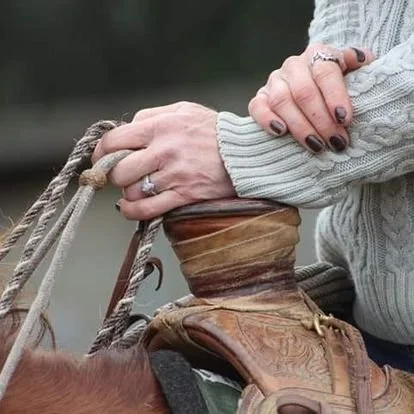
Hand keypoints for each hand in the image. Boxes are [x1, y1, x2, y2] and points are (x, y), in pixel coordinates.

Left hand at [92, 102, 235, 219]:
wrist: (245, 152)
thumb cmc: (212, 130)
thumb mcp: (182, 110)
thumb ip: (150, 117)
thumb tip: (123, 131)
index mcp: (160, 126)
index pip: (114, 141)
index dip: (101, 153)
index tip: (101, 160)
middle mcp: (164, 151)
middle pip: (119, 170)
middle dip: (114, 176)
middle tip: (121, 175)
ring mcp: (174, 175)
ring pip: (132, 191)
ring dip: (129, 192)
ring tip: (137, 187)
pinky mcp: (184, 196)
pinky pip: (147, 210)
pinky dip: (133, 211)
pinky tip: (131, 207)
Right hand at [248, 45, 374, 152]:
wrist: (309, 91)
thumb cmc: (334, 88)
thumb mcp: (351, 74)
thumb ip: (358, 66)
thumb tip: (363, 59)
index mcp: (317, 54)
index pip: (325, 72)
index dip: (335, 96)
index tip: (345, 119)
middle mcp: (293, 65)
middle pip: (304, 91)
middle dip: (321, 120)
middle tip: (335, 142)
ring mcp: (274, 81)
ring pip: (282, 101)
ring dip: (300, 126)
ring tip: (316, 146)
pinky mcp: (259, 98)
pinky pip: (257, 107)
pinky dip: (267, 120)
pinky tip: (280, 133)